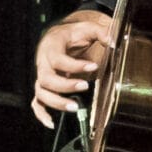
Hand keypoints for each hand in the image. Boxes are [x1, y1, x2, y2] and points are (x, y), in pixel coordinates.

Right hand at [31, 10, 114, 126]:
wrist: (57, 38)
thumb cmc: (71, 34)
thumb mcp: (86, 27)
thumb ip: (101, 32)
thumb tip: (114, 42)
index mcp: (51, 48)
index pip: (59, 59)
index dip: (76, 65)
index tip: (94, 66)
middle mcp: (42, 64)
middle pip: (47, 79)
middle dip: (65, 86)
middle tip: (85, 86)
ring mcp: (42, 77)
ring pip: (42, 93)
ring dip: (56, 102)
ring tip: (75, 107)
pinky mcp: (43, 88)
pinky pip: (37, 103)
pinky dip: (41, 114)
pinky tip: (51, 123)